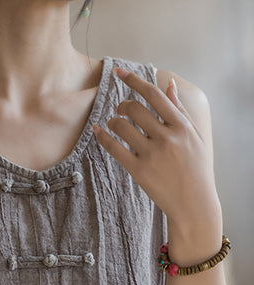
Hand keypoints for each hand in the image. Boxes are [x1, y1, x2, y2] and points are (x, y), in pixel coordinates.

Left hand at [92, 67, 220, 227]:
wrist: (193, 202)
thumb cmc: (195, 168)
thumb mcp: (194, 137)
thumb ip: (179, 111)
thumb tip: (169, 85)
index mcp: (181, 125)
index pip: (153, 95)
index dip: (133, 80)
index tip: (118, 72)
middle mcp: (166, 137)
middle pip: (134, 108)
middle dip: (122, 105)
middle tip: (120, 109)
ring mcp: (152, 154)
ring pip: (122, 126)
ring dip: (112, 121)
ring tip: (113, 124)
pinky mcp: (139, 170)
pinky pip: (115, 148)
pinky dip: (103, 137)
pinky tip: (98, 131)